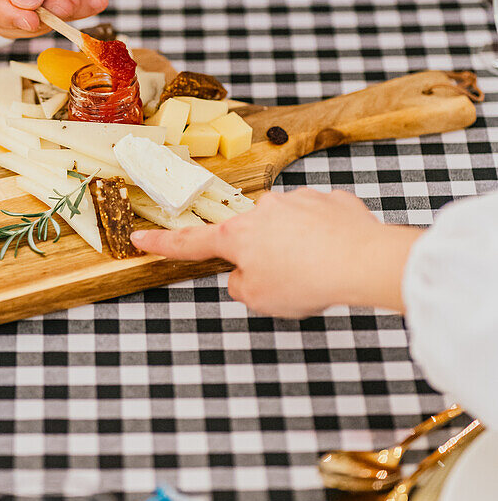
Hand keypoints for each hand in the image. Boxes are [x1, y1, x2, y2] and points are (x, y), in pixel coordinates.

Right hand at [131, 188, 422, 317]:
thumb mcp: (261, 300)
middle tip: (287, 280)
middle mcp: (263, 210)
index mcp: (238, 237)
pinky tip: (338, 255)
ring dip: (298, 246)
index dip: (162, 243)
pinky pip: (320, 221)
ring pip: (288, 228)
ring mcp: (298, 200)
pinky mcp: (330, 200)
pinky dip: (326, 237)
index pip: (191, 243)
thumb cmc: (309, 281)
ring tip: (319, 271)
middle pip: (252, 237)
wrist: (361, 260)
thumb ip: (242, 286)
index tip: (139, 237)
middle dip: (264, 255)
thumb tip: (245, 275)